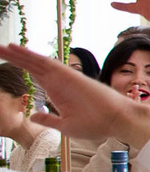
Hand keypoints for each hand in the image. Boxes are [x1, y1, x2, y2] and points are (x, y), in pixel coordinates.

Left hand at [0, 43, 149, 147]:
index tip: (7, 63)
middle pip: (33, 66)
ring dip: (20, 54)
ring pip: (37, 62)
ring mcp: (63, 77)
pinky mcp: (68, 75)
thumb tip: (34, 115)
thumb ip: (49, 120)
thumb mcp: (66, 126)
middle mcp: (59, 82)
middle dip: (16, 58)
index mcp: (58, 94)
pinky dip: (31, 55)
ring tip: (4, 46)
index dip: (22, 69)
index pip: (36, 77)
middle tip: (0, 49)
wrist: (117, 121)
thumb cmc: (97, 125)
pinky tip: (17, 50)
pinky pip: (46, 63)